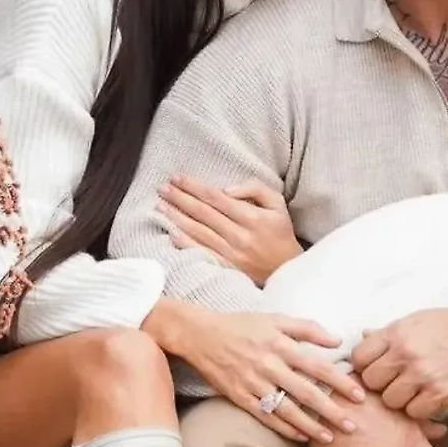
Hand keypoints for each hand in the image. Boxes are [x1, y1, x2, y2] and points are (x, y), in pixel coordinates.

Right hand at [155, 301, 365, 443]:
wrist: (201, 334)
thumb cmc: (242, 325)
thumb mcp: (275, 318)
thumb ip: (307, 328)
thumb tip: (337, 340)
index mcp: (280, 344)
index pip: (318, 366)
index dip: (340, 382)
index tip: (359, 395)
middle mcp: (269, 365)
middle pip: (306, 392)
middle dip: (331, 411)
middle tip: (352, 426)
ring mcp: (253, 383)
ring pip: (287, 409)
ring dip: (310, 425)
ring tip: (330, 438)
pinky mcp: (240, 397)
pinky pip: (266, 416)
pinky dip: (284, 428)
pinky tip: (301, 436)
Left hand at [158, 174, 302, 284]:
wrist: (287, 268)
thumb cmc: (279, 232)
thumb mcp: (277, 204)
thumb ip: (255, 189)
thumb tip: (226, 189)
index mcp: (252, 217)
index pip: (215, 197)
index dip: (194, 186)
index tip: (177, 177)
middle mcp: (239, 235)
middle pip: (203, 213)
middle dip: (180, 198)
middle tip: (162, 188)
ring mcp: (232, 254)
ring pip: (198, 232)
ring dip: (176, 217)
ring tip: (161, 205)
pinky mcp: (227, 268)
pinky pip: (201, 253)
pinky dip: (185, 243)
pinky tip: (171, 233)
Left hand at [351, 306, 447, 419]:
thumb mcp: (416, 321)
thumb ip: (388, 333)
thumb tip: (363, 337)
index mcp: (397, 333)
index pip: (359, 357)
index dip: (363, 365)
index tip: (373, 368)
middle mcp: (406, 355)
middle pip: (371, 382)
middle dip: (379, 384)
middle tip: (393, 381)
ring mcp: (423, 376)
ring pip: (391, 401)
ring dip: (399, 399)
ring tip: (413, 390)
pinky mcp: (441, 394)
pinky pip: (414, 412)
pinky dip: (419, 408)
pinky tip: (427, 397)